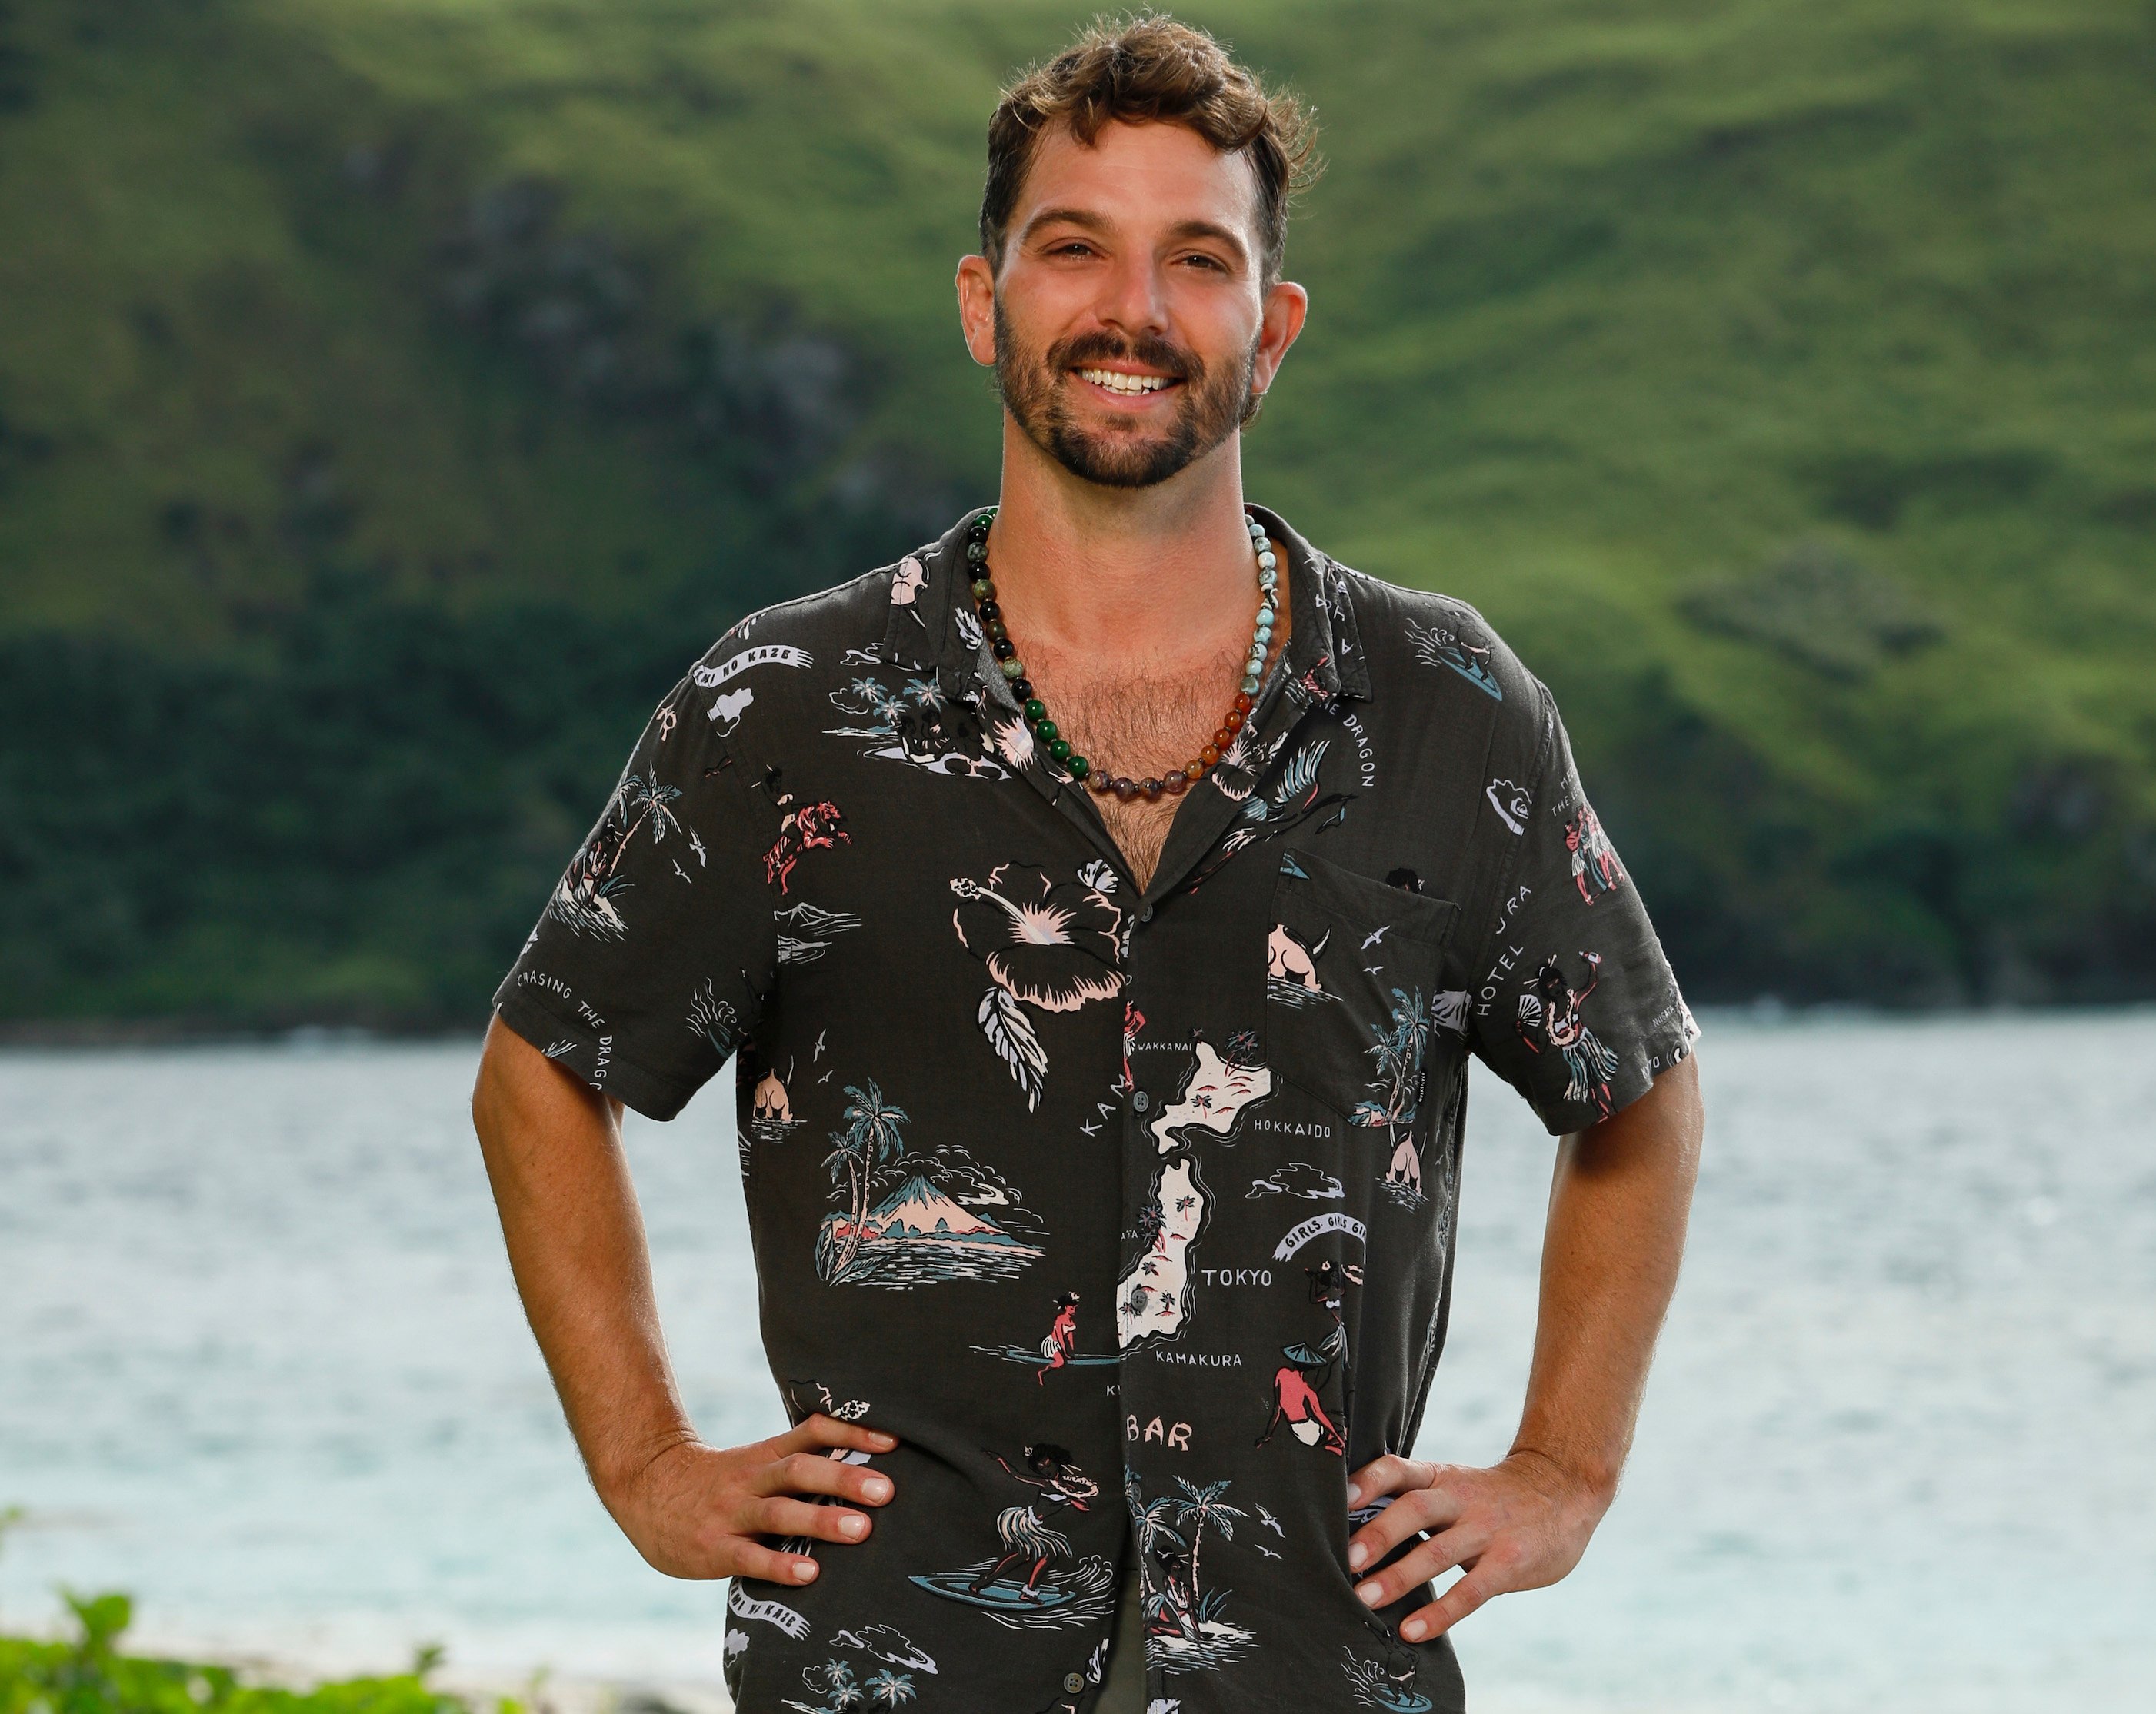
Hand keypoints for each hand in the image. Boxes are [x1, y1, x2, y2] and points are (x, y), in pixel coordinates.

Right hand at [603, 1412, 898, 1583]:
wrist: (644, 1487)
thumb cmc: (716, 1483)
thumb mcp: (753, 1463)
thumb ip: (795, 1465)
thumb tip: (859, 1468)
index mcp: (764, 1455)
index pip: (811, 1433)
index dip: (851, 1434)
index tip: (893, 1441)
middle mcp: (750, 1479)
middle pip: (800, 1471)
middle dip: (844, 1479)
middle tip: (887, 1491)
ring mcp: (730, 1513)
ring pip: (779, 1512)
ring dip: (820, 1519)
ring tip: (862, 1530)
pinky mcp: (712, 1548)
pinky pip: (749, 1557)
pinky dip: (780, 1564)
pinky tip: (809, 1573)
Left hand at [1343, 1449, 1608, 1640]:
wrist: (1564, 1489)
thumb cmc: (1493, 1496)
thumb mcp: (1455, 1484)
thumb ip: (1417, 1501)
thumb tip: (1355, 1531)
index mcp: (1441, 1476)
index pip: (1398, 1469)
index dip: (1367, 1481)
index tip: (1338, 1500)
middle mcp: (1461, 1498)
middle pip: (1413, 1508)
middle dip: (1377, 1534)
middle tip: (1343, 1560)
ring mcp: (1487, 1529)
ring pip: (1438, 1551)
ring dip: (1399, 1576)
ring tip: (1364, 1599)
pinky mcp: (1510, 1562)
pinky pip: (1471, 1591)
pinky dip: (1440, 1613)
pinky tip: (1412, 1630)